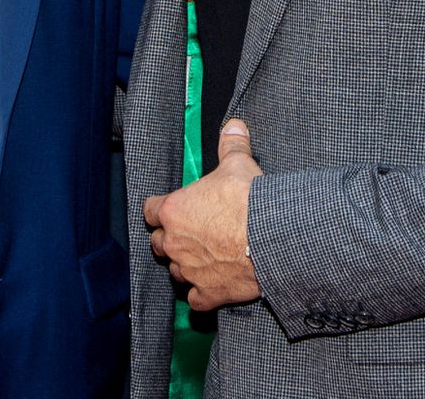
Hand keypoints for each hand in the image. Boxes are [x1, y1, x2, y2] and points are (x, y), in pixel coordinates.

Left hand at [143, 119, 263, 309]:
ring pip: (175, 270)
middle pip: (159, 242)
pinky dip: (201, 293)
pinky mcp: (208, 293)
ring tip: (204, 256)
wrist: (273, 238)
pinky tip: (212, 284)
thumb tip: (234, 125)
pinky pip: (195, 299)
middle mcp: (175, 243)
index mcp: (174, 210)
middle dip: (171, 237)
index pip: (151, 210)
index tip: (170, 207)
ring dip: (185, 264)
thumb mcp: (239, 164)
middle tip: (191, 231)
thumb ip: (231, 144)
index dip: (160, 208)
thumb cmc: (250, 201)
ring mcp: (190, 271)